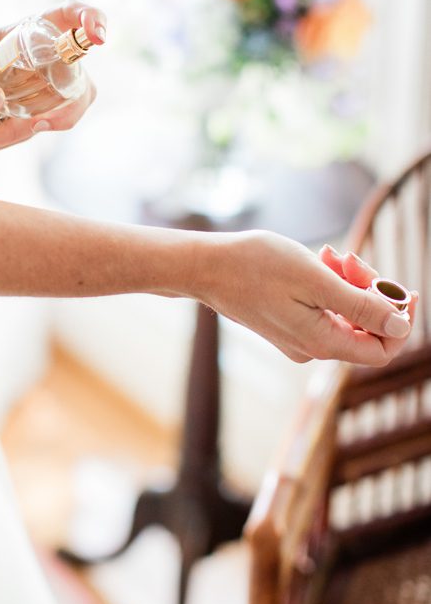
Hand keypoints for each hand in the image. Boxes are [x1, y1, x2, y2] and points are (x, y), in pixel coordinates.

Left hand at [0, 0, 107, 152]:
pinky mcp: (38, 112)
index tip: (95, 37)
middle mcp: (49, 58)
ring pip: (60, 114)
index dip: (92, 20)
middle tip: (37, 126)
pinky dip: (6, 140)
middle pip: (80, 81)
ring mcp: (48, 88)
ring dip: (21, 131)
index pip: (72, 15)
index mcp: (33, 31)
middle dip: (66, 109)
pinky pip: (35, 130)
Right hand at [198, 230, 416, 366]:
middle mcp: (311, 348)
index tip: (398, 287)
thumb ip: (361, 307)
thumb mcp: (316, 280)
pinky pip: (323, 310)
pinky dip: (328, 287)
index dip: (399, 320)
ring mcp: (296, 338)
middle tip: (350, 258)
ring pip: (345, 315)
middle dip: (369, 291)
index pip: (384, 348)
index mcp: (321, 342)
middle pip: (365, 328)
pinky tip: (316, 262)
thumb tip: (400, 327)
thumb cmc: (255, 267)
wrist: (203, 266)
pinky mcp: (285, 325)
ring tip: (329, 254)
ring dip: (348, 283)